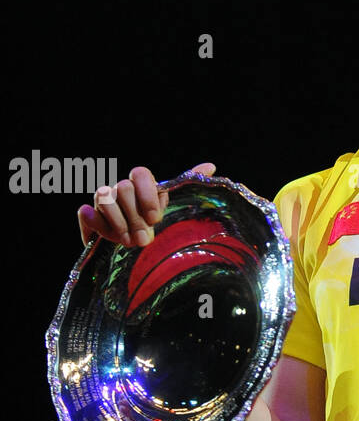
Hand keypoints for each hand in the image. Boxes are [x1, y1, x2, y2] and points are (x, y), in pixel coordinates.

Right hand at [77, 163, 215, 247]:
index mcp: (142, 185)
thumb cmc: (156, 229)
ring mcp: (103, 201)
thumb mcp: (174, 210)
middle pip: (123, 188)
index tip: (156, 219)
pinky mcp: (89, 217)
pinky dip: (95, 223)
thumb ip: (186, 186)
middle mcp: (121, 189)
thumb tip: (211, 166)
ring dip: (118, 222)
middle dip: (134, 217)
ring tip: (128, 241)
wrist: (133, 253)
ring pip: (103, 196)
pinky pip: (86, 212)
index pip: (141, 173)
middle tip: (144, 239)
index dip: (147, 195)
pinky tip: (105, 236)